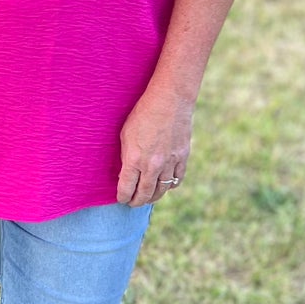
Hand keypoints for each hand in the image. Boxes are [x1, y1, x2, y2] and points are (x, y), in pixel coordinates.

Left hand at [117, 84, 192, 206]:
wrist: (170, 100)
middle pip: (144, 194)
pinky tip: (165, 185)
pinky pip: (177, 180)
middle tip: (132, 203)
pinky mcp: (183, 157)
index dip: (122, 197)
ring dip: (153, 196)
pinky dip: (171, 186)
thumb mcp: (125, 134)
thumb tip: (126, 173)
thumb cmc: (142, 114)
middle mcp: (152, 166)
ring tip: (147, 197)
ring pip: (162, 190)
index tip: (121, 199)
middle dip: (136, 201)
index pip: (126, 188)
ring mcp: (170, 163)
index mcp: (134, 160)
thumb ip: (126, 156)